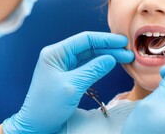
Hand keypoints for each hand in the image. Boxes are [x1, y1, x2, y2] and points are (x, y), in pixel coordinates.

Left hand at [3, 31, 133, 133]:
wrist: (35, 125)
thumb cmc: (47, 106)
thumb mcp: (72, 86)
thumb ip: (92, 70)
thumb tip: (111, 58)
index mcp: (55, 53)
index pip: (84, 39)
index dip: (105, 39)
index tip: (122, 41)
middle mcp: (59, 56)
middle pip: (88, 47)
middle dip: (108, 48)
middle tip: (128, 52)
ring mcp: (64, 66)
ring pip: (89, 56)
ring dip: (106, 56)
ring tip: (125, 58)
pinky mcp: (68, 76)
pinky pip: (87, 66)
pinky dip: (100, 65)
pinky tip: (112, 64)